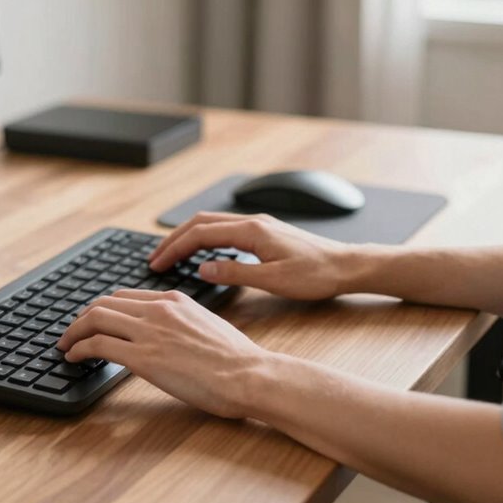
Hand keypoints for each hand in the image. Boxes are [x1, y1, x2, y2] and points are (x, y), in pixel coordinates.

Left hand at [56, 289, 268, 418]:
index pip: (126, 296)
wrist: (248, 375)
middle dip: (82, 318)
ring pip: (94, 319)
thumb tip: (169, 340)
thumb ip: (183, 325)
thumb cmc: (237, 361)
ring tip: (66, 345)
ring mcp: (149, 332)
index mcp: (175, 300)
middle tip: (72, 333)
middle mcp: (159, 309)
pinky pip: (98, 345)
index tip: (95, 322)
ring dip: (74, 332)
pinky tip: (74, 358)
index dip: (104, 309)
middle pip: (104, 303)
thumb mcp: (208, 327)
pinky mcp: (143, 357)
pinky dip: (79, 349)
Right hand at [148, 212, 351, 299]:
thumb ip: (235, 273)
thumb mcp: (273, 281)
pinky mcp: (265, 232)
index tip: (157, 263)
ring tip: (171, 255)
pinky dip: (205, 238)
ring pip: (212, 224)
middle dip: (174, 239)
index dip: (174, 248)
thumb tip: (203, 269)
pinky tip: (202, 253)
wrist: (347, 266)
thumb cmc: (316, 275)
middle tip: (155, 259)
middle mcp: (253, 222)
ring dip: (188, 237)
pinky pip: (225, 230)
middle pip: (201, 223)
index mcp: (252, 231)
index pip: (200, 234)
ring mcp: (259, 225)